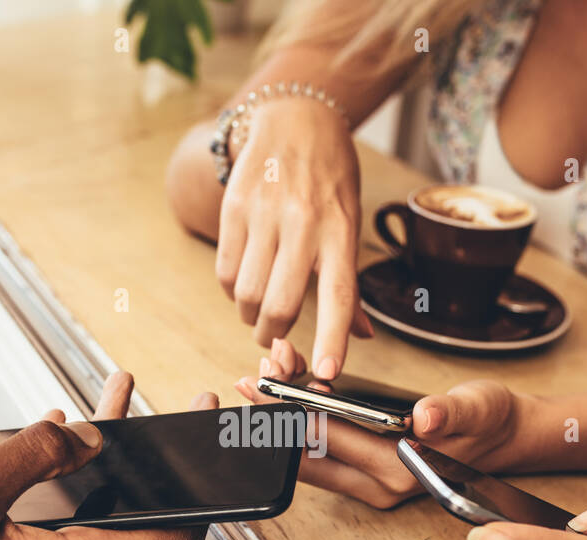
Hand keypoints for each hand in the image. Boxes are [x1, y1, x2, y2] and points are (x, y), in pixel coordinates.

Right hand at [0, 371, 216, 539]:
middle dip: (152, 458)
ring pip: (92, 514)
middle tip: (170, 407)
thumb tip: (84, 434)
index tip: (211, 441)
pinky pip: (54, 524)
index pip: (175, 538)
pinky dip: (59, 481)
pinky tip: (50, 435)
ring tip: (114, 399)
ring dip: (101, 459)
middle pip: (135, 517)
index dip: (203, 490)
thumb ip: (33, 455)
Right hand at [216, 98, 372, 378]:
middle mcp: (303, 222)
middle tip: (274, 339)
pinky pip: (224, 270)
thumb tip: (362, 335)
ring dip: (249, 316)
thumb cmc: (329, 178)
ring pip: (246, 293)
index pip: (339, 295)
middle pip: (281, 304)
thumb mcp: (350, 222)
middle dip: (274, 336)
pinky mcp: (234, 207)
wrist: (294, 118)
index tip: (326, 374)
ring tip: (257, 312)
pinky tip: (242, 282)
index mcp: (340, 230)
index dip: (332, 338)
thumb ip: (349, 281)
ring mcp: (265, 213)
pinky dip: (230, 290)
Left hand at [234, 338, 538, 507]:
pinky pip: (322, 453)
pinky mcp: (365, 473)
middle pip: (310, 452)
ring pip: (310, 455)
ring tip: (264, 378)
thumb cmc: (488, 420)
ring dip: (285, 420)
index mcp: (401, 470)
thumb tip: (427, 417)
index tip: (270, 383)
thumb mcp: (478, 408)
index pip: (334, 440)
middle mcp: (378, 485)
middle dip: (278, 414)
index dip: (297, 410)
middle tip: (253, 377)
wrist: (502, 436)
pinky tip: (288, 391)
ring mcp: (369, 483)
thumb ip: (451, 412)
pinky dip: (301, 423)